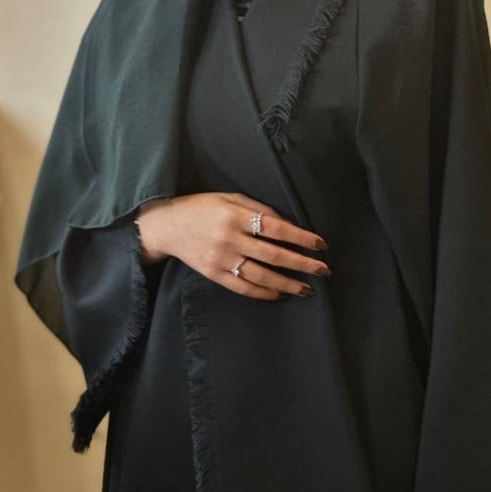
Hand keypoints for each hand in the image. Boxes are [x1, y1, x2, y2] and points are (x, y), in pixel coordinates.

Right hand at [136, 191, 330, 300]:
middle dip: (302, 264)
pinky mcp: (214, 274)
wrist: (167, 226)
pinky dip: (264, 292)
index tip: (320, 245)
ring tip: (307, 289)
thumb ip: (258, 208)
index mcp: (235, 214)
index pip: (276, 227)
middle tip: (323, 270)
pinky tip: (280, 294)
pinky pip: (243, 287)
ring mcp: (221, 259)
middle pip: (273, 254)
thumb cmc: (202, 207)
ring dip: (287, 284)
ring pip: (261, 275)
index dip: (300, 237)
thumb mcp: (229, 197)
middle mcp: (229, 238)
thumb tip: (287, 223)